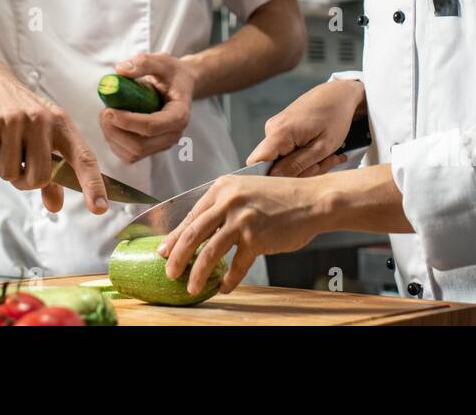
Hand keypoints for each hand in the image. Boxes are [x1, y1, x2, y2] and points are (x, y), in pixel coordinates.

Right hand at [0, 62, 107, 214]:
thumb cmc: (13, 108)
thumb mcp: (38, 134)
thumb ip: (49, 172)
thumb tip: (56, 205)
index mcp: (60, 123)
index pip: (83, 157)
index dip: (93, 184)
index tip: (100, 207)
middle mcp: (42, 120)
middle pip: (39, 178)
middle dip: (24, 181)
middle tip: (16, 163)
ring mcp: (15, 120)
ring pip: (10, 173)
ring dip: (2, 167)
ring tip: (0, 143)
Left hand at [99, 52, 196, 164]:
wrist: (181, 85)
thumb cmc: (172, 74)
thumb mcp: (161, 61)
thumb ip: (143, 63)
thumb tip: (120, 71)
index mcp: (179, 114)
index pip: (152, 127)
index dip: (127, 121)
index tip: (110, 109)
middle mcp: (173, 134)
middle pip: (140, 145)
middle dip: (116, 131)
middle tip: (104, 112)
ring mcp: (163, 144)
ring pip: (133, 153)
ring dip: (113, 138)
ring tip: (106, 116)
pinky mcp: (152, 149)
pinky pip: (130, 156)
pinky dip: (115, 144)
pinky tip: (111, 126)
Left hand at [157, 174, 326, 294]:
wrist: (312, 200)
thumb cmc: (280, 198)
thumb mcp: (245, 192)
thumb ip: (223, 206)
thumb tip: (198, 232)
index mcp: (222, 188)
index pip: (190, 215)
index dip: (174, 236)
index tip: (163, 251)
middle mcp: (229, 201)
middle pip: (192, 233)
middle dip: (177, 257)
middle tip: (170, 272)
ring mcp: (242, 220)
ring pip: (209, 252)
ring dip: (198, 273)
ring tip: (192, 287)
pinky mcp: (256, 238)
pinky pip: (237, 265)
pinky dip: (229, 279)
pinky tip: (224, 287)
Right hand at [247, 77, 365, 176]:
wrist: (339, 94)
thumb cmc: (334, 117)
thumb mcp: (321, 147)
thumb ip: (296, 165)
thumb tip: (275, 179)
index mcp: (278, 133)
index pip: (255, 163)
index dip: (268, 178)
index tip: (291, 182)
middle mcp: (272, 130)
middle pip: (274, 165)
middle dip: (300, 172)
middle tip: (324, 164)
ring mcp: (276, 129)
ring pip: (284, 160)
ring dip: (307, 165)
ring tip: (329, 156)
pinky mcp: (283, 130)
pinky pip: (288, 152)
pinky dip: (306, 156)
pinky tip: (323, 152)